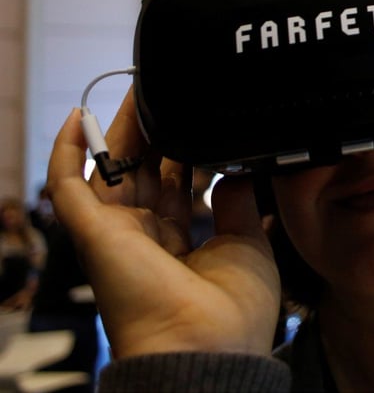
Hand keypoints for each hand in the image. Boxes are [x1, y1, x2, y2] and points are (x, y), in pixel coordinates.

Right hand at [46, 92, 279, 358]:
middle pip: (140, 168)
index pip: (173, 181)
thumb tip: (237, 171)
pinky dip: (65, 152)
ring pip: (109, 167)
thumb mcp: (247, 244)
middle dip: (152, 129)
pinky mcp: (93, 232)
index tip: (195, 115)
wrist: (210, 345)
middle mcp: (141, 234)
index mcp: (176, 240)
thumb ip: (237, 203)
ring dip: (119, 128)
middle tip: (168, 89)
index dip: (180, 147)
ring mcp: (115, 232)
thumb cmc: (233, 311)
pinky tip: (76, 115)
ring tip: (140, 88)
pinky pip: (66, 187)